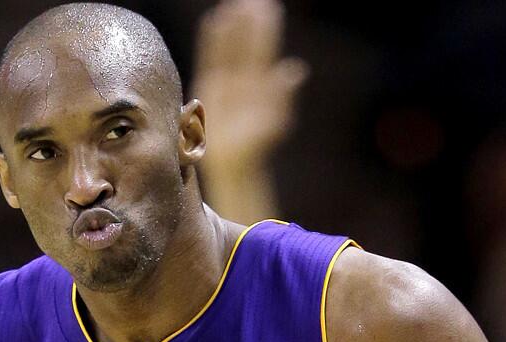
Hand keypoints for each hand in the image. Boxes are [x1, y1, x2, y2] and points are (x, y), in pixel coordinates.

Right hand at [192, 0, 307, 168]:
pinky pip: (210, 58)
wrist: (233, 163)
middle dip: (249, 21)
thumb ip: (281, 95)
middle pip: (246, 43)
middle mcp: (245, 78)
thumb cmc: (255, 146)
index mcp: (262, 83)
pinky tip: (212, 21)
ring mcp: (227, 81)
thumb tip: (295, 69)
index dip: (265, 28)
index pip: (263, 49)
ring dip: (231, 26)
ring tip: (232, 4)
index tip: (268, 6)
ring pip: (228, 47)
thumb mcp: (273, 122)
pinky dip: (210, 40)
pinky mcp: (210, 86)